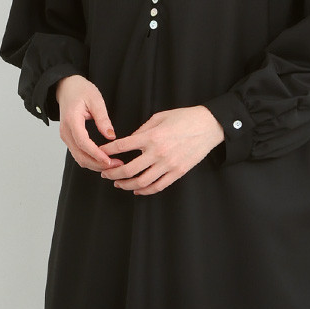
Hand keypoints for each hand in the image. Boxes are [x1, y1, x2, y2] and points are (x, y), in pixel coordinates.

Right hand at [55, 74, 120, 170]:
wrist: (66, 87)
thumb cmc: (80, 90)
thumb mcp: (95, 99)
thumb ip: (103, 118)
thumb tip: (111, 136)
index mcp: (72, 120)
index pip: (83, 142)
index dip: (96, 154)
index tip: (109, 160)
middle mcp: (66, 132)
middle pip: (80, 155)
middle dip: (98, 164)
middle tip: (117, 166)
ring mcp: (66, 137)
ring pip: (79, 158)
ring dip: (95, 165)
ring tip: (113, 165)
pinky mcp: (69, 139)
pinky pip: (79, 154)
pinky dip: (91, 160)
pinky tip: (104, 160)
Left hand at [98, 106, 224, 195]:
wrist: (209, 126)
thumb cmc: (185, 118)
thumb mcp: (159, 117)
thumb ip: (142, 130)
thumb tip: (129, 141)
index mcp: (151, 137)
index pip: (122, 147)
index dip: (107, 151)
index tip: (100, 153)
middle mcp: (158, 153)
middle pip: (128, 169)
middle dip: (112, 173)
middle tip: (105, 174)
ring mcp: (168, 165)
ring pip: (141, 182)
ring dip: (126, 185)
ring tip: (118, 183)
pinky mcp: (178, 172)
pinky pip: (158, 186)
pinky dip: (145, 191)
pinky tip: (137, 190)